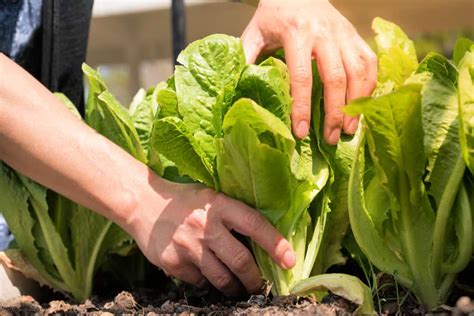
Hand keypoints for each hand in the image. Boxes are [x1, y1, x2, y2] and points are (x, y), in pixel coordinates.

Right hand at [126, 177, 295, 295]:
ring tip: (238, 288)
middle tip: (259, 285)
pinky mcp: (173, 262)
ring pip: (221, 278)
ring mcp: (188, 246)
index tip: (290, 260)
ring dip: (234, 287)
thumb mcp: (210, 196)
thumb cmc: (184, 199)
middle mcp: (205, 226)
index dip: (275, 244)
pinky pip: (199, 281)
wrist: (142, 202)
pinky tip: (206, 273)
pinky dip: (207, 281)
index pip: (255, 225)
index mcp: (219, 205)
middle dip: (255, 279)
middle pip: (240, 261)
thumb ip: (232, 215)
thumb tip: (261, 242)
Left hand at [242, 0, 376, 143]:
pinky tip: (361, 105)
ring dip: (355, 104)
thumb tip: (238, 89)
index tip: (301, 132)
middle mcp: (324, 33)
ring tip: (349, 130)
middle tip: (331, 139)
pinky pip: (370, 62)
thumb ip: (246, 58)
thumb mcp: (254, 33)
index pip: (302, 77)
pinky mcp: (355, 35)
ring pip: (357, 72)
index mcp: (296, 34)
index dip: (302, 107)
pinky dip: (369, 86)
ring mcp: (343, 33)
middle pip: (335, 78)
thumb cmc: (274, 14)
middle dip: (334, 112)